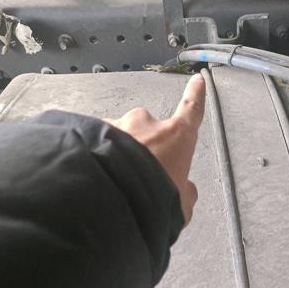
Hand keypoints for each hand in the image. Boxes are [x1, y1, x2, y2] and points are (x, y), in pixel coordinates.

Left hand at [106, 74, 205, 224]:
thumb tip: (185, 190)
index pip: (191, 110)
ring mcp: (117, 125)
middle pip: (148, 132)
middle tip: (138, 178)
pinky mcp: (91, 133)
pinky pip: (97, 143)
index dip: (196, 95)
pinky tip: (94, 178)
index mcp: (176, 136)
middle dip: (143, 151)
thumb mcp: (181, 206)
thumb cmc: (151, 198)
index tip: (197, 81)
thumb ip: (185, 193)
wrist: (108, 199)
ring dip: (118, 155)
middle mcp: (147, 123)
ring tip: (113, 183)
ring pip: (120, 138)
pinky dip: (96, 157)